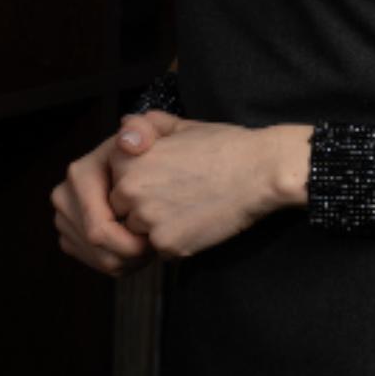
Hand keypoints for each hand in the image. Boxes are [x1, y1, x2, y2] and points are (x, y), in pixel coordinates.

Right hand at [50, 111, 176, 277]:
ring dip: (129, 260)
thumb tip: (127, 144)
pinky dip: (121, 262)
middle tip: (155, 245)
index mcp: (79, 174)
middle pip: (97, 248)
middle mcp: (65, 197)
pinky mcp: (70, 236)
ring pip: (98, 260)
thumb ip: (142, 130)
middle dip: (130, 254)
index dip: (130, 241)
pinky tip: (137, 247)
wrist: (143, 164)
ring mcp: (64, 219)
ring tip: (150, 244)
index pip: (99, 229)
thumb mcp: (154, 132)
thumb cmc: (153, 152)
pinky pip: (96, 263)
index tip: (154, 237)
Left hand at [105, 116, 289, 260]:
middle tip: (178, 193)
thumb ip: (147, 126)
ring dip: (157, 226)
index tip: (164, 175)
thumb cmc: (223, 145)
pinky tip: (198, 221)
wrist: (259, 171)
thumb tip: (123, 128)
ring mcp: (148, 219)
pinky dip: (176, 241)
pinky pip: (161, 250)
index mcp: (130, 158)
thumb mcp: (182, 126)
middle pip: (122, 209)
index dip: (139, 180)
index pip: (115, 180)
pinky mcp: (168, 244)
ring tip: (188, 207)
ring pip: (139, 232)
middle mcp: (131, 189)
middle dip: (142, 206)